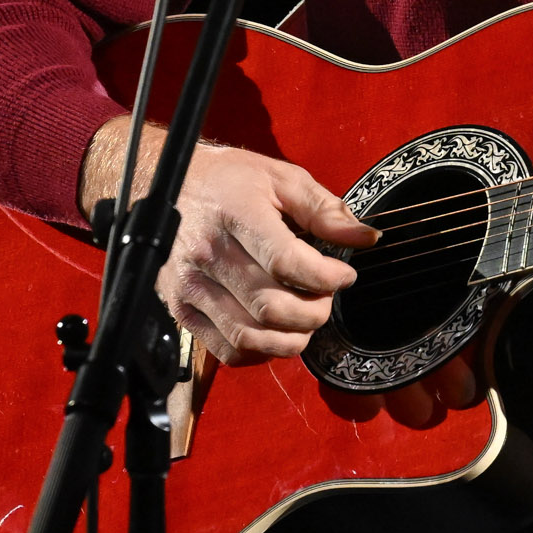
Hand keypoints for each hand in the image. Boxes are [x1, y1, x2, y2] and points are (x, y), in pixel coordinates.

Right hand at [79, 116, 376, 368]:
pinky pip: (224, 349)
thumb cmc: (229, 180)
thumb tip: (366, 237)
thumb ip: (325, 210)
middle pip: (270, 306)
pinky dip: (259, 353)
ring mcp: (190, 286)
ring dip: (290, 339)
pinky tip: (276, 333)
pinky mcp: (180, 308)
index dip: (326, 277)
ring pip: (247, 336)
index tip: (345, 275)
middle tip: (326, 299)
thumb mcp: (282, 179)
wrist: (166, 185)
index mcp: (236, 215)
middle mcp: (207, 254)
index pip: (286, 262)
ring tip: (306, 319)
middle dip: (314, 312)